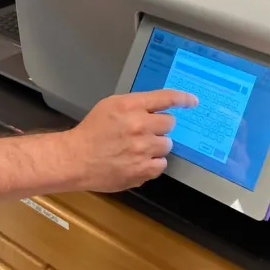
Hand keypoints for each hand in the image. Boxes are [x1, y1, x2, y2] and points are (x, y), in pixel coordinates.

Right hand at [64, 90, 197, 192]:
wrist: (76, 159)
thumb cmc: (91, 131)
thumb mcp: (110, 106)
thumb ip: (135, 105)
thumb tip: (157, 108)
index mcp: (131, 106)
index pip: (166, 98)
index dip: (183, 99)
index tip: (193, 101)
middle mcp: (140, 126)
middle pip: (169, 124)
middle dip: (159, 127)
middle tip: (143, 132)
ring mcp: (143, 150)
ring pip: (166, 145)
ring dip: (156, 146)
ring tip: (136, 149)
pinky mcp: (143, 170)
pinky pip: (161, 165)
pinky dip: (152, 164)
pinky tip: (137, 161)